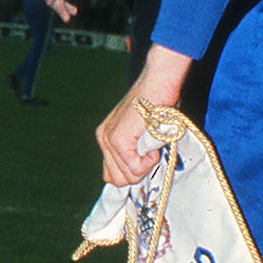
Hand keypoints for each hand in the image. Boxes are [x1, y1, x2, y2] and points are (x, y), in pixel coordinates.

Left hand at [96, 45, 191, 184]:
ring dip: (147, 166)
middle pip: (118, 180)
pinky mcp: (118, 140)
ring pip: (128, 177)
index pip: (112, 175)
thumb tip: (141, 172)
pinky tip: (154, 144)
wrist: (159, 82)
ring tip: (154, 144)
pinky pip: (134, 167)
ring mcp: (109, 140)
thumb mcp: (144, 132)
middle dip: (139, 173)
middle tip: (152, 153)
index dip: (133, 174)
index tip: (148, 162)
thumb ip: (138, 150)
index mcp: (107, 138)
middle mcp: (104, 139)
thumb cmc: (159, 104)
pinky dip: (149, 161)